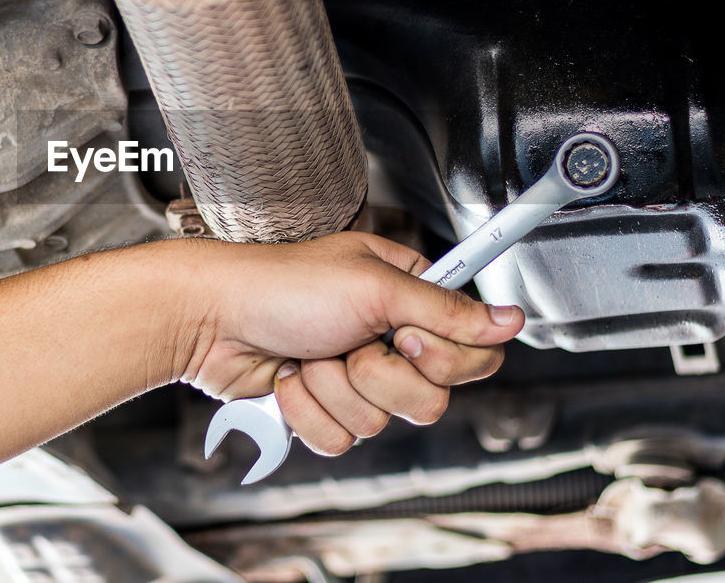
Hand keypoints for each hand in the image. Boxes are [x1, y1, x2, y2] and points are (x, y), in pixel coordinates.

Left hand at [173, 232, 523, 455]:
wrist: (212, 317)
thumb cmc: (283, 284)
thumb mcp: (374, 287)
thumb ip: (447, 311)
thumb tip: (512, 320)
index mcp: (410, 299)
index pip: (472, 352)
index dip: (445, 358)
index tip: (406, 338)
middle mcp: (388, 339)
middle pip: (432, 398)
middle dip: (380, 376)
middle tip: (348, 342)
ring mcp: (354, 377)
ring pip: (382, 423)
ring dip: (335, 389)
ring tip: (307, 353)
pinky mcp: (322, 408)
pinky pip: (341, 439)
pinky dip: (308, 410)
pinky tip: (287, 377)